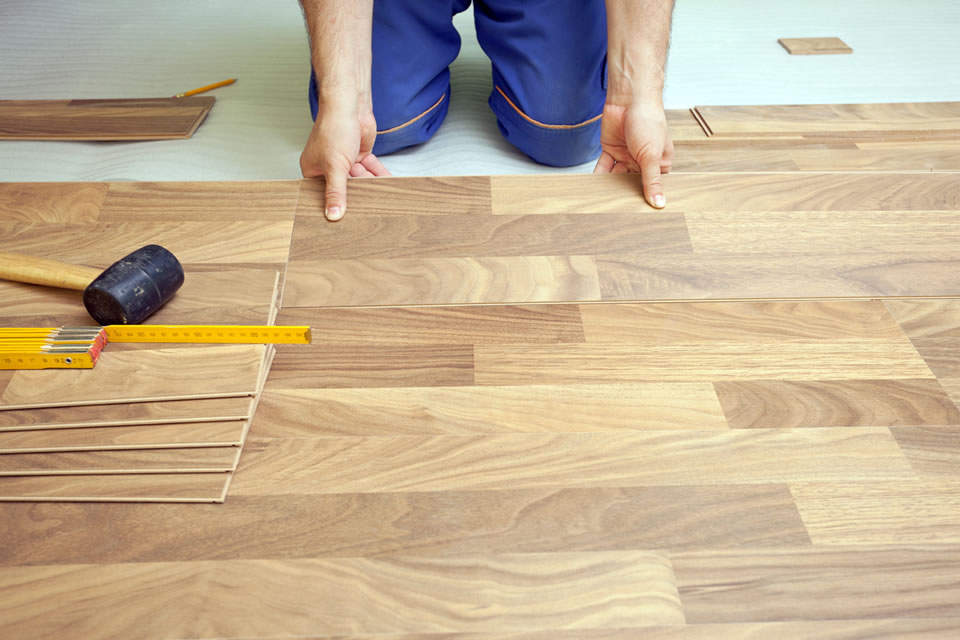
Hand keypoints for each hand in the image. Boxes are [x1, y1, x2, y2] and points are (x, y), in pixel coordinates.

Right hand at [299, 105, 390, 220]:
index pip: (322, 193)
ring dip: (370, 183)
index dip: (334, 203)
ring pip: (360, 179)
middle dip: (356, 193)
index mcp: (313, 169)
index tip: (345, 217)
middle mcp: (328, 166)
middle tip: (367, 207)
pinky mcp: (360, 156)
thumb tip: (333, 215)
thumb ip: (336, 192)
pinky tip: (387, 182)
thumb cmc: (334, 128)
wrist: (350, 105)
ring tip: (380, 194)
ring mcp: (345, 161)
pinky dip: (378, 174)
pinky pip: (370, 170)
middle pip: (343, 188)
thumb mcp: (334, 166)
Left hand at [593, 100, 673, 208]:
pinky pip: (604, 167)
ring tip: (604, 204)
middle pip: (633, 183)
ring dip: (611, 187)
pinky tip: (592, 188)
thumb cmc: (648, 121)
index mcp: (659, 162)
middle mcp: (643, 160)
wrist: (629, 98)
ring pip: (617, 177)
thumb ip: (652, 181)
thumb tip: (660, 203)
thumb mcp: (652, 155)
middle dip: (627, 195)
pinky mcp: (611, 150)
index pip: (654, 185)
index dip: (648, 198)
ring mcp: (626, 155)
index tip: (642, 216)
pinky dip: (598, 176)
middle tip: (620, 214)